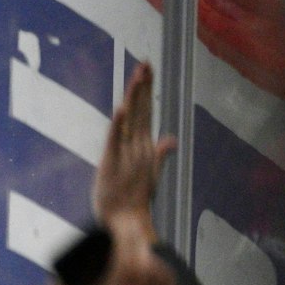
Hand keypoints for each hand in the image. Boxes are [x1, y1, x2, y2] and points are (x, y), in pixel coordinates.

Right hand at [49, 215, 176, 284]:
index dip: (118, 221)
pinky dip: (145, 263)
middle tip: (113, 229)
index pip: (127, 231)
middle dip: (126, 230)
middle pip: (138, 235)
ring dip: (135, 248)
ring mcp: (163, 275)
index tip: (109, 219)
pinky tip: (133, 269)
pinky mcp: (171, 284)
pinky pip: (155, 265)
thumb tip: (53, 283)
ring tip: (120, 252)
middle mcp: (149, 268)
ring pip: (147, 250)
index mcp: (128, 269)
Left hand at [92, 62, 175, 228]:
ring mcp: (127, 154)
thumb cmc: (135, 198)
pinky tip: (121, 109)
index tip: (147, 68)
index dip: (146, 90)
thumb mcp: (149, 172)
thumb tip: (172, 139)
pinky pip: (115, 141)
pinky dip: (118, 126)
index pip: (146, 112)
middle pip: (141, 110)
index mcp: (145, 146)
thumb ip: (160, 154)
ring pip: (131, 120)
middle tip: (146, 62)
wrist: (125, 222)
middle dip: (144, 86)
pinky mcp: (112, 163)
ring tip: (137, 77)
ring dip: (134, 98)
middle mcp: (138, 146)